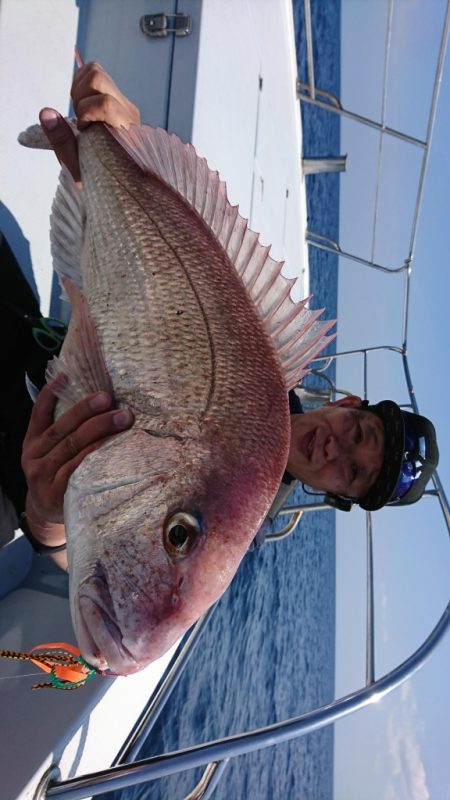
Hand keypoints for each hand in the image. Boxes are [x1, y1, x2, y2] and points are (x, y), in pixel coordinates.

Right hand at [22, 381, 132, 523]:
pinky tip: (112, 446)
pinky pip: (79, 471)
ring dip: (99, 431)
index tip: (66, 375)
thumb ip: (64, 430)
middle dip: (89, 412)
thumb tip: (92, 397)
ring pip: (73, 449)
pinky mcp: (57, 495)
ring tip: (122, 419)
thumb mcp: (51, 452)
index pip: (39, 414)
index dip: (50, 393)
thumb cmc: (58, 474)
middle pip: (64, 430)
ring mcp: (44, 477)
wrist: (47, 515)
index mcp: (32, 443)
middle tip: (111, 400)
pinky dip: (96, 456)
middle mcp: (34, 458)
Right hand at [39, 61, 140, 183]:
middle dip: (79, 97)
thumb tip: (46, 112)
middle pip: (98, 79)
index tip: (82, 130)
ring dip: (79, 89)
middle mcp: (128, 111)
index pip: (105, 103)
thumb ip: (61, 140)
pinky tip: (82, 106)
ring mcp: (123, 102)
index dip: (85, 112)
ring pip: (96, 71)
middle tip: (79, 119)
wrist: (112, 178)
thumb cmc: (95, 174)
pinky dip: (81, 84)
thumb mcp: (75, 164)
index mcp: (123, 130)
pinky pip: (96, 73)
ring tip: (80, 112)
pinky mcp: (116, 96)